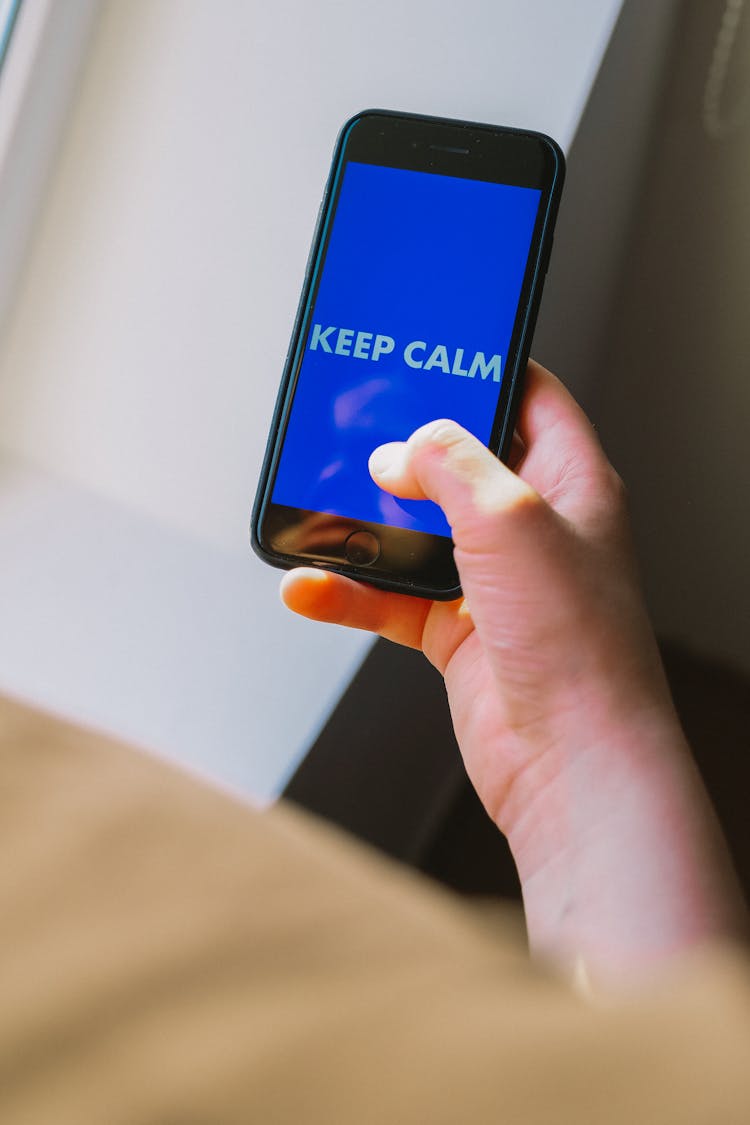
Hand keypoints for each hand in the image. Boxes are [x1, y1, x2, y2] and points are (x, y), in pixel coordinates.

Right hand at [282, 361, 744, 984]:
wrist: (571, 763)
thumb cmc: (576, 645)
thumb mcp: (512, 518)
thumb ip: (450, 463)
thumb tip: (401, 451)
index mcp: (570, 483)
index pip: (531, 398)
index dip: (484, 366)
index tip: (431, 348)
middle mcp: (534, 528)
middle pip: (460, 462)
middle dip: (405, 445)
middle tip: (353, 423)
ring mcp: (494, 582)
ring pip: (417, 531)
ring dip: (365, 523)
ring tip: (316, 505)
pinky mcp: (458, 632)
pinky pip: (392, 600)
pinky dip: (349, 593)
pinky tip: (310, 587)